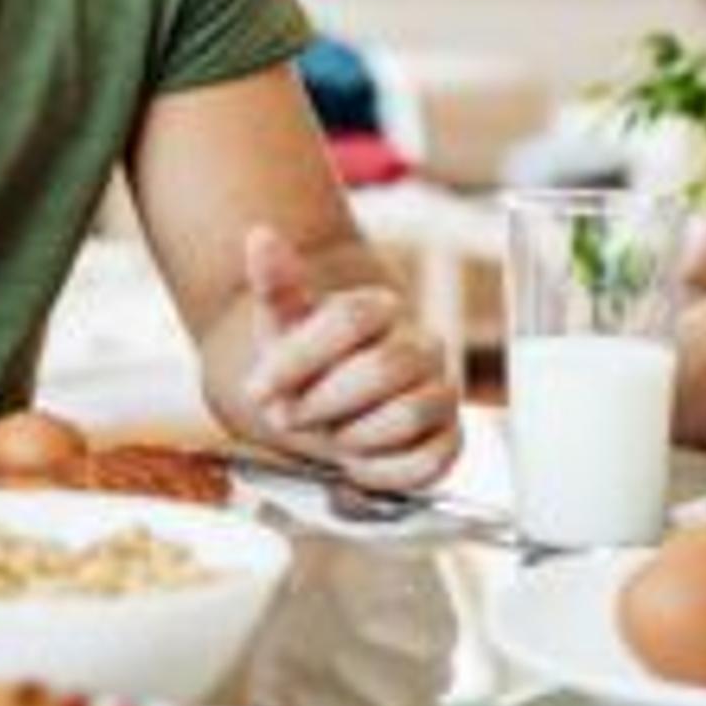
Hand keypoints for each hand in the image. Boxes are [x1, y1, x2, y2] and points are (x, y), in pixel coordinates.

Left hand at [235, 227, 460, 490]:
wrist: (328, 405)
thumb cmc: (305, 363)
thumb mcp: (279, 325)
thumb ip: (274, 283)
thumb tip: (259, 236)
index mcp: (382, 309)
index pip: (353, 319)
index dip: (298, 357)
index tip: (257, 388)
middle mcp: (422, 347)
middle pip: (382, 369)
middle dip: (322, 401)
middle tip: (288, 416)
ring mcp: (440, 393)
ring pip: (408, 415)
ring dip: (352, 435)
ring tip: (329, 434)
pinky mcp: (448, 440)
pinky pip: (428, 462)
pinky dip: (382, 470)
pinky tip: (355, 461)